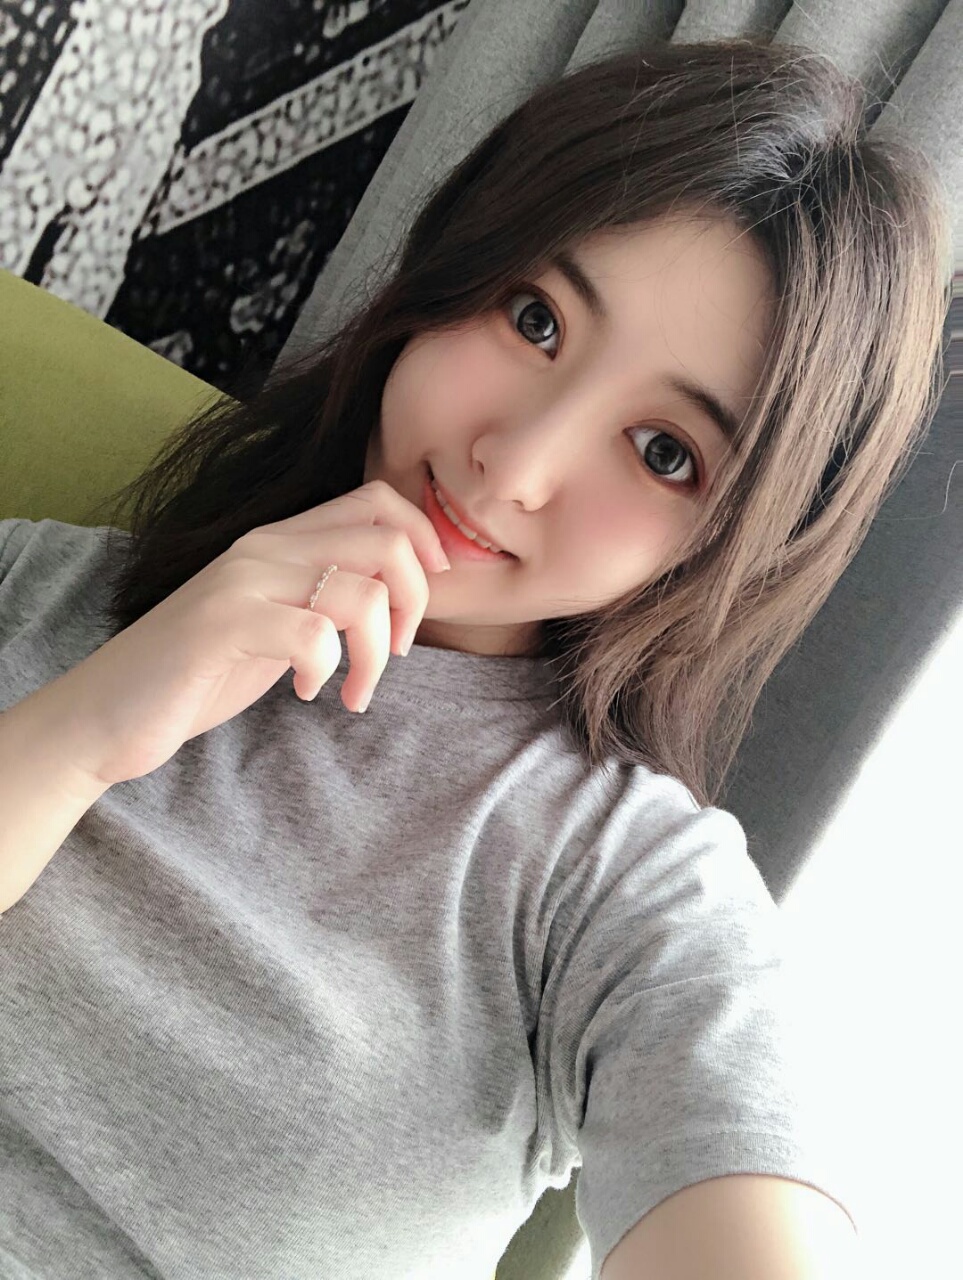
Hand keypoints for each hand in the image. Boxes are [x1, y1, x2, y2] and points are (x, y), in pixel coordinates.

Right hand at [45, 480, 450, 786]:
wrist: (108, 713)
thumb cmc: (199, 671)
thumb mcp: (273, 621)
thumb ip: (323, 596)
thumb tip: (399, 595)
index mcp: (280, 540)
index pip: (377, 501)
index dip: (424, 540)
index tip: (426, 597)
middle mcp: (263, 548)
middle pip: (386, 540)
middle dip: (415, 602)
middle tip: (395, 652)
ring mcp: (241, 584)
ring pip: (361, 593)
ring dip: (374, 655)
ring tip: (354, 691)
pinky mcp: (221, 627)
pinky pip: (314, 635)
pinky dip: (327, 671)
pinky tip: (307, 691)